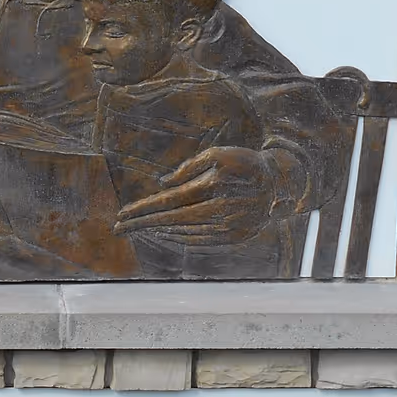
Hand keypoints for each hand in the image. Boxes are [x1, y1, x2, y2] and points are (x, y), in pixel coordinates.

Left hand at [114, 146, 282, 244]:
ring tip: (138, 228)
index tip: (122, 214)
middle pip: (171, 221)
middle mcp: (219, 209)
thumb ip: (188, 168)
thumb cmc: (243, 163)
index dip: (144, 209)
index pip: (169, 201)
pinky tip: (164, 233)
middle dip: (142, 225)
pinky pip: (198, 241)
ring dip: (157, 232)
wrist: (278, 184)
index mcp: (213, 185)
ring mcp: (227, 227)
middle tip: (118, 228)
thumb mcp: (217, 154)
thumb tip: (163, 184)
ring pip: (183, 233)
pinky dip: (177, 238)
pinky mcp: (233, 238)